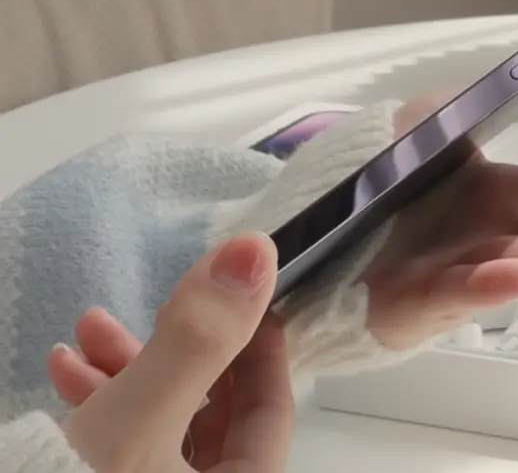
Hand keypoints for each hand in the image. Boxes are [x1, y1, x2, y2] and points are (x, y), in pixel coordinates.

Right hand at [50, 233, 292, 471]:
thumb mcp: (141, 421)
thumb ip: (200, 340)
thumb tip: (256, 253)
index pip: (272, 409)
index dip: (259, 345)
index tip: (243, 293)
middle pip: (211, 415)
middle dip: (176, 350)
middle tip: (155, 303)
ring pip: (159, 427)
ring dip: (126, 370)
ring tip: (84, 329)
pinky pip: (120, 449)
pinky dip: (98, 406)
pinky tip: (62, 368)